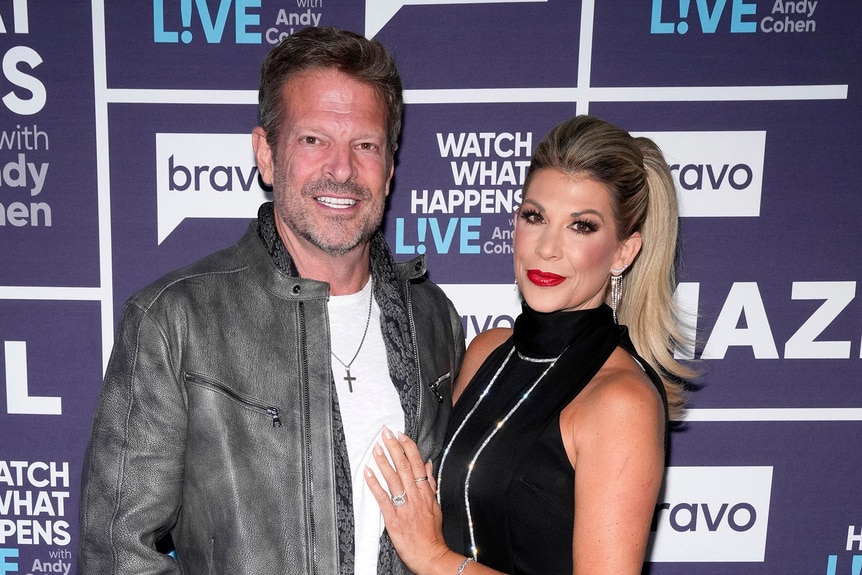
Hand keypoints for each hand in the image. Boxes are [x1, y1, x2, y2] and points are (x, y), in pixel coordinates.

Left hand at [364, 427, 449, 572]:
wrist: (430, 554)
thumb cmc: (432, 532)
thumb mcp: (436, 504)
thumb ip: (430, 484)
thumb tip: (428, 465)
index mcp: (425, 492)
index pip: (417, 464)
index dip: (408, 447)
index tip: (400, 435)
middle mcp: (415, 496)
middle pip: (404, 467)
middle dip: (394, 448)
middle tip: (385, 434)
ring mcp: (404, 506)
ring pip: (393, 479)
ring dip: (384, 462)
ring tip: (376, 448)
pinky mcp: (393, 517)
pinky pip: (382, 497)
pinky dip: (374, 484)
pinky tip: (368, 472)